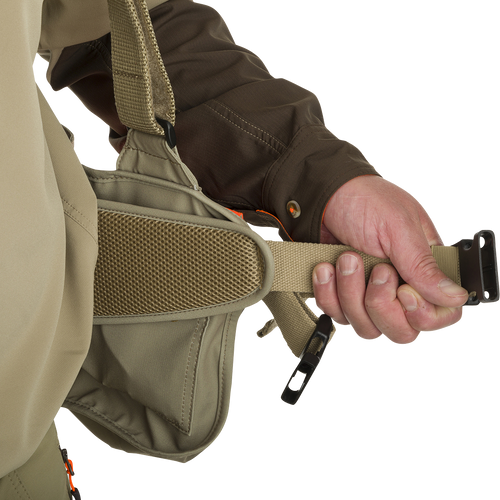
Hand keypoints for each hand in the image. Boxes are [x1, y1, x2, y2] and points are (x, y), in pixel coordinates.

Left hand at [312, 175, 466, 345]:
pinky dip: (328, 294)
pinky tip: (326, 268)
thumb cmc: (366, 201)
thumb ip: (424, 265)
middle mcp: (400, 288)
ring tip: (345, 259)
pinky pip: (337, 317)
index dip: (423, 314)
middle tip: (376, 270)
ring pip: (367, 329)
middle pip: (402, 332)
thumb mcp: (399, 227)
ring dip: (351, 294)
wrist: (323, 195)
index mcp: (426, 270)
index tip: (403, 291)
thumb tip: (456, 296)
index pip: (441, 316)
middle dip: (381, 304)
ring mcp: (370, 296)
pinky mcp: (343, 298)